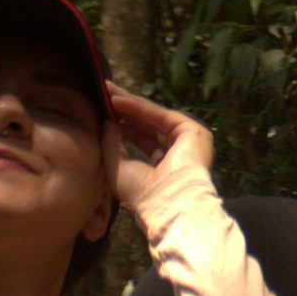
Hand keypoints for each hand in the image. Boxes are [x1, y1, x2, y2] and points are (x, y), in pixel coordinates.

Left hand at [106, 84, 216, 207]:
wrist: (166, 202)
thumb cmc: (141, 194)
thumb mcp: (117, 167)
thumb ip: (111, 143)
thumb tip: (107, 122)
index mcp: (163, 167)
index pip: (141, 140)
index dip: (122, 126)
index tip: (103, 113)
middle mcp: (177, 152)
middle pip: (147, 125)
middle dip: (124, 110)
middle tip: (103, 94)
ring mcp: (187, 142)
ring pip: (153, 117)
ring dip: (129, 104)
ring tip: (106, 93)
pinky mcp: (194, 132)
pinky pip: (161, 115)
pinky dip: (138, 107)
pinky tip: (117, 101)